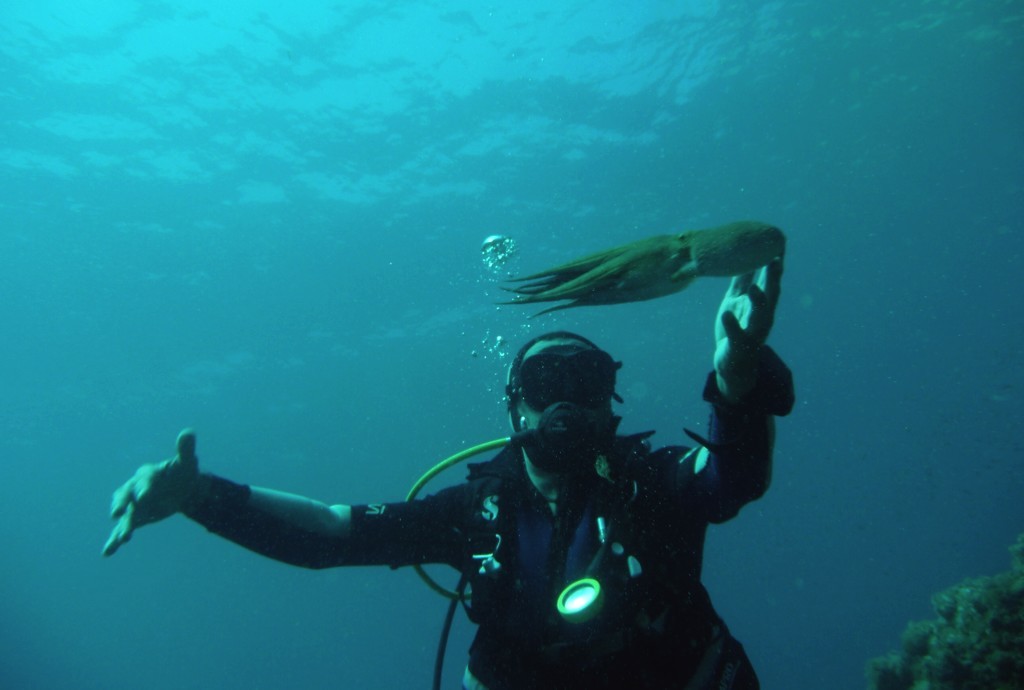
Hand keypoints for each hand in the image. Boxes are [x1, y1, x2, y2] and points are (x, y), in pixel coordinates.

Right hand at [102, 429, 200, 556]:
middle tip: (118, 513)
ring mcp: (133, 505)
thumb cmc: (182, 473)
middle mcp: (135, 488)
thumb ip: (185, 450)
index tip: (145, 497)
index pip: (145, 480)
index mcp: (148, 474)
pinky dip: (114, 540)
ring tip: (121, 540)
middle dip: (121, 503)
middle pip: (125, 495)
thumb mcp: (186, 462)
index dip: (145, 488)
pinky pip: (122, 529)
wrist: (182, 489)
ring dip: (121, 526)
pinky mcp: (134, 518)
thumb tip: (188, 433)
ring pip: (124, 515)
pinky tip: (107, 552)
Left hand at [714, 258, 782, 402]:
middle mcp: (762, 318)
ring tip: (753, 289)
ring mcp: (752, 332)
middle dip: (773, 280)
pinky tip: (726, 314)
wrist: (732, 365)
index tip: (778, 244)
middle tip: (775, 261)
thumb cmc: (736, 329)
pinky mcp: (739, 346)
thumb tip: (744, 257)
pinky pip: (737, 335)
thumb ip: (741, 281)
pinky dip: (732, 325)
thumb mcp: (736, 302)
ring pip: (760, 316)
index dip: (774, 265)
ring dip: (758, 302)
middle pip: (771, 296)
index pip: (770, 282)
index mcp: (761, 305)